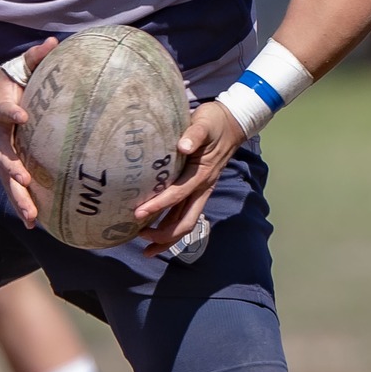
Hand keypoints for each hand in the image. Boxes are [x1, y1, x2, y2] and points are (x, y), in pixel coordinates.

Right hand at [0, 38, 56, 227]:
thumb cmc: (2, 84)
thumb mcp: (14, 69)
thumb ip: (34, 59)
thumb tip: (54, 43)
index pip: (3, 110)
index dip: (11, 112)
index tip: (23, 116)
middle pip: (1, 154)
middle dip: (11, 167)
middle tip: (23, 179)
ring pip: (5, 178)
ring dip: (17, 197)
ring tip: (31, 216)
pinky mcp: (1, 166)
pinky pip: (11, 187)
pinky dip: (21, 204)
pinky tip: (33, 223)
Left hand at [133, 101, 244, 253]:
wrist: (232, 123)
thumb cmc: (214, 122)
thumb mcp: (203, 123)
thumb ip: (193, 134)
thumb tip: (182, 145)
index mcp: (202, 174)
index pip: (177, 195)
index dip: (158, 206)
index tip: (138, 214)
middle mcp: (202, 188)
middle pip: (185, 222)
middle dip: (164, 235)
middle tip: (139, 238)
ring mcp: (200, 191)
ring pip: (185, 223)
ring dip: (167, 239)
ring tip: (146, 249)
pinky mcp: (196, 190)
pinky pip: (184, 214)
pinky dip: (170, 227)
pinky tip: (155, 232)